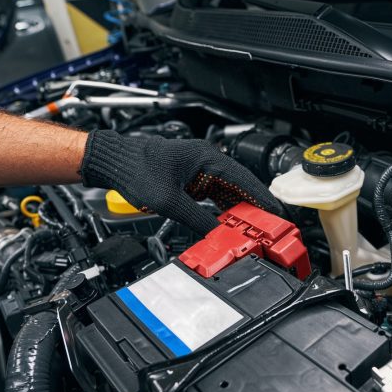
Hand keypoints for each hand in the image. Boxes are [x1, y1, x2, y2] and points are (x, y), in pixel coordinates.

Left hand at [79, 130, 280, 233]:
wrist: (114, 162)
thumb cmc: (135, 170)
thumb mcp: (169, 201)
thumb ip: (197, 219)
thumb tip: (217, 234)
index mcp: (207, 158)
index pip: (244, 180)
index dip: (263, 199)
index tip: (276, 214)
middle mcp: (207, 160)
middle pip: (240, 187)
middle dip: (254, 208)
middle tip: (268, 226)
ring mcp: (200, 170)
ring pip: (229, 192)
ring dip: (239, 210)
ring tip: (253, 228)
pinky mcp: (192, 180)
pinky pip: (215, 196)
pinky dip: (223, 210)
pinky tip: (230, 223)